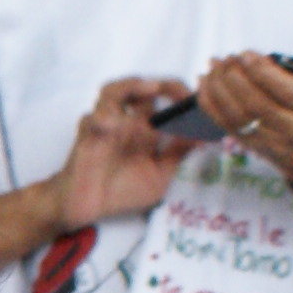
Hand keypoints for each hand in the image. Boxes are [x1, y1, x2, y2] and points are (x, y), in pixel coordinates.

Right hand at [56, 76, 194, 230]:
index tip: (202, 105)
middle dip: (168, 86)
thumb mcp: (161, 175)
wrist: (86, 207)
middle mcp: (128, 122)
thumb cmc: (121, 192)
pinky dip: (103, 116)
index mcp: (146, 129)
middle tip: (185, 94)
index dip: (185, 98)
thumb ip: (179, 155)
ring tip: (152, 88)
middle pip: (145, 88)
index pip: (168, 103)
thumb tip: (205, 135)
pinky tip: (115, 123)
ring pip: (114, 90)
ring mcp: (107, 125)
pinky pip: (92, 117)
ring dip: (132, 85)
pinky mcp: (88, 136)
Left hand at [192, 13, 292, 183]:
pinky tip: (204, 83)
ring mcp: (270, 140)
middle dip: (237, 79)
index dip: (263, 73)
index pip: (286, 92)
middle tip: (226, 58)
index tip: (245, 54)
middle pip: (258, 105)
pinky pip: (226, 125)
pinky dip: (210, 104)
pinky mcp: (251, 145)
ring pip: (239, 117)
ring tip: (213, 66)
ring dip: (220, 90)